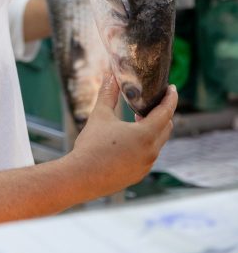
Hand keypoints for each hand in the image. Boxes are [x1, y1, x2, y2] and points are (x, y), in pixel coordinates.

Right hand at [70, 74, 176, 197]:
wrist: (81, 177)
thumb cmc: (91, 145)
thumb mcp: (100, 115)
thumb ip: (108, 94)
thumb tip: (110, 76)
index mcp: (145, 135)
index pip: (166, 113)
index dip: (170, 99)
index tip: (172, 88)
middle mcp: (151, 152)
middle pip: (166, 128)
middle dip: (162, 113)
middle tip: (152, 101)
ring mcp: (145, 166)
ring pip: (157, 143)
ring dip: (153, 129)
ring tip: (138, 119)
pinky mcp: (138, 175)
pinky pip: (149, 155)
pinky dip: (146, 143)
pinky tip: (130, 140)